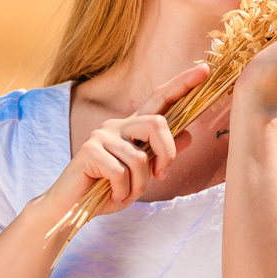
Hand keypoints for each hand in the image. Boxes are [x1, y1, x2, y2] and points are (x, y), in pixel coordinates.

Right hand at [49, 61, 208, 215]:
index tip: (204, 69)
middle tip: (160, 176)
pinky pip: (121, 173)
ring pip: (140, 157)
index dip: (182, 84)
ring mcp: (102, 135)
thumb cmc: (106, 190)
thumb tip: (189, 135)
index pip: (159, 98)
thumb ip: (161, 155)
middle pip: (157, 123)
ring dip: (139, 185)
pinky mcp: (90, 150)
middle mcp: (117, 125)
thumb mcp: (141, 175)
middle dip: (166, 154)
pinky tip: (111, 194)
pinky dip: (122, 191)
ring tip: (124, 193)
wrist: (72, 208)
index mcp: (131, 128)